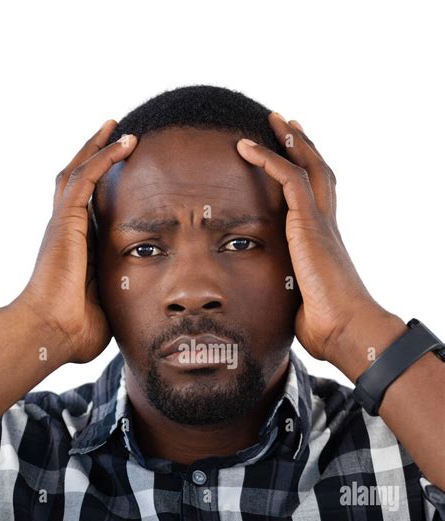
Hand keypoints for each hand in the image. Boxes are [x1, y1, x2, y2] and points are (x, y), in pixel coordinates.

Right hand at [17, 121, 137, 363]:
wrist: (50, 332)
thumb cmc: (74, 331)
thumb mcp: (106, 308)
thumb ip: (119, 298)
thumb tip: (142, 309)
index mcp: (76, 249)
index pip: (90, 208)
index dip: (104, 188)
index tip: (123, 176)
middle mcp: (67, 231)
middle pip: (78, 181)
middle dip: (95, 155)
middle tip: (116, 134)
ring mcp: (63, 224)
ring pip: (79, 172)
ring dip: (100, 148)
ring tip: (120, 127)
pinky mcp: (65, 222)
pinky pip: (85, 179)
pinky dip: (104, 157)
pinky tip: (124, 141)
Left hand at [236, 114, 384, 362]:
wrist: (345, 329)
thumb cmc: (327, 326)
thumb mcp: (300, 304)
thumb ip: (289, 294)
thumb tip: (275, 308)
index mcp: (323, 242)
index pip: (316, 198)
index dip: (306, 173)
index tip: (292, 157)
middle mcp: (325, 226)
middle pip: (317, 172)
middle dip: (301, 145)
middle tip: (286, 122)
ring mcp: (320, 223)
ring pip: (307, 166)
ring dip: (289, 140)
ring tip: (273, 118)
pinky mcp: (309, 224)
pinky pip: (288, 178)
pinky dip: (267, 159)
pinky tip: (246, 146)